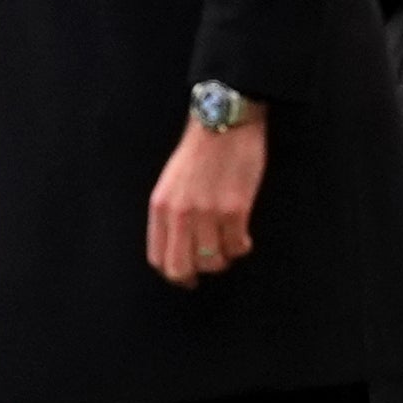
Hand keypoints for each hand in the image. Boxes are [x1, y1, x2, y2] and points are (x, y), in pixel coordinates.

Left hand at [145, 107, 264, 287]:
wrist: (222, 125)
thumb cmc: (198, 154)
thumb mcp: (170, 184)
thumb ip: (170, 215)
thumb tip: (177, 247)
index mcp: (160, 208)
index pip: (158, 257)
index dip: (173, 273)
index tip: (187, 277)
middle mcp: (179, 214)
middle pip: (181, 267)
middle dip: (197, 274)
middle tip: (211, 266)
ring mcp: (207, 213)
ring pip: (213, 261)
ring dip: (224, 258)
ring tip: (230, 244)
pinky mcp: (234, 209)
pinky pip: (237, 246)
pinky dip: (242, 247)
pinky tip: (243, 236)